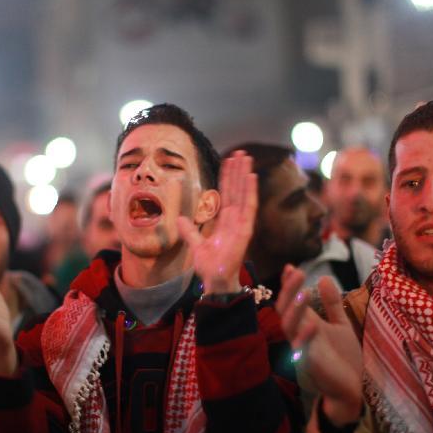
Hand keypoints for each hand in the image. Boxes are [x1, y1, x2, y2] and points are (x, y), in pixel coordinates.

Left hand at [177, 151, 256, 293]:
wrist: (215, 279)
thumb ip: (190, 231)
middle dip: (238, 171)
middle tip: (240, 152)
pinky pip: (249, 207)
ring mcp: (242, 223)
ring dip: (245, 175)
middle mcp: (235, 219)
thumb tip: (180, 219)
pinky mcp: (246, 230)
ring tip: (246, 158)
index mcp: (225, 221)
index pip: (227, 194)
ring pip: (244, 193)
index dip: (227, 177)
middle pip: (237, 189)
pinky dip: (250, 191)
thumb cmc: (209, 266)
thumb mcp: (196, 245)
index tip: (229, 161)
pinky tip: (251, 176)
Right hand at [276, 266, 362, 425]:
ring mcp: (303, 349)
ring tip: (304, 294)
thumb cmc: (344, 358)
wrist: (354, 388)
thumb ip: (332, 304)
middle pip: (285, 310)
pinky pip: (302, 349)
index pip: (291, 300)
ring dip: (294, 310)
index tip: (291, 267)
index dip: (290, 284)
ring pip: (288, 327)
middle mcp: (300, 334)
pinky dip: (305, 337)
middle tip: (296, 273)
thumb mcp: (341, 325)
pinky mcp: (310, 364)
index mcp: (306, 323)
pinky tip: (313, 324)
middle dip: (289, 291)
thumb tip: (324, 278)